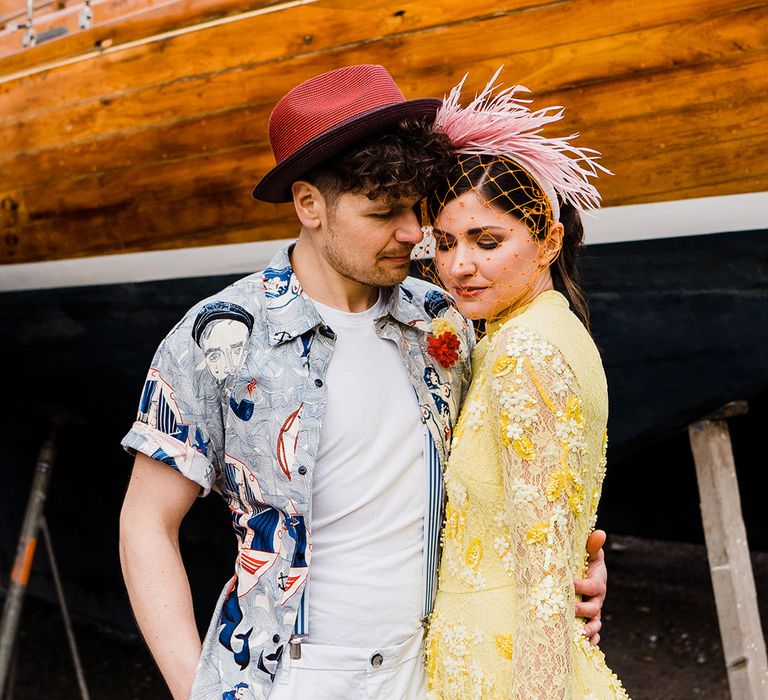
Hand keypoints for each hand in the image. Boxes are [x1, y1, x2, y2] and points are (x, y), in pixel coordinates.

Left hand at [574, 529, 606, 645]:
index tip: (569, 582)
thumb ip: (593, 545)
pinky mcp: (590, 621)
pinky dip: (591, 641)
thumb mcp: (590, 553)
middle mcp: (597, 600)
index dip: (581, 586)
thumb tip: (600, 532)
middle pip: (594, 608)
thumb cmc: (585, 561)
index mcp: (597, 583)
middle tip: (570, 609)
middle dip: (582, 610)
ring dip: (588, 630)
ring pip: (595, 624)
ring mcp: (594, 612)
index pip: (592, 587)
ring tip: (580, 634)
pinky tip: (585, 645)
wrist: (586, 573)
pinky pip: (594, 635)